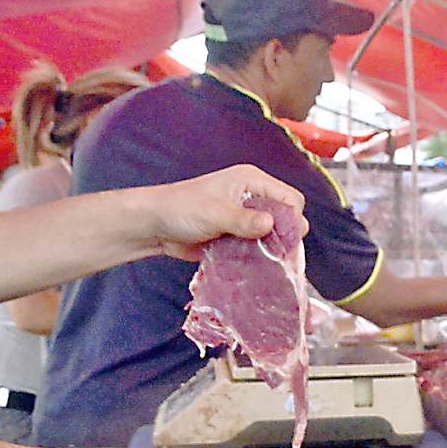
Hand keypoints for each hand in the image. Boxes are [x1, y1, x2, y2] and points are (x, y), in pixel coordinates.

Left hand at [133, 165, 307, 261]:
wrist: (154, 225)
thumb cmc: (179, 209)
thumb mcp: (213, 213)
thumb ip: (243, 220)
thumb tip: (271, 224)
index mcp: (251, 181)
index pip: (291, 198)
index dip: (292, 219)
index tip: (283, 239)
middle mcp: (253, 197)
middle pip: (287, 217)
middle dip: (284, 236)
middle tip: (275, 253)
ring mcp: (246, 217)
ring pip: (275, 235)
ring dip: (272, 249)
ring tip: (265, 261)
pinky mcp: (239, 235)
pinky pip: (260, 247)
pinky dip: (260, 256)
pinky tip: (255, 265)